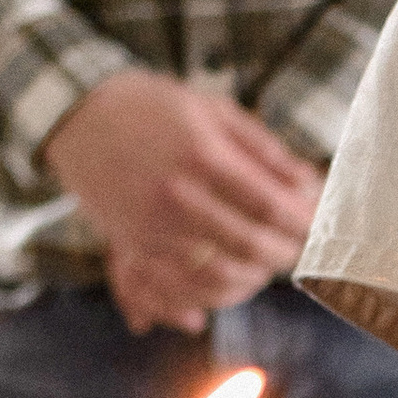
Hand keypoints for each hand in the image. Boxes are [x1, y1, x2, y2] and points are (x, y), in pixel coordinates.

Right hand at [43, 72, 321, 333]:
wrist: (78, 116)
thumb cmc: (153, 107)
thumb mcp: (213, 111)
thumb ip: (264, 150)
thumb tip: (310, 184)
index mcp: (202, 154)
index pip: (270, 204)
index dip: (303, 222)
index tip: (319, 227)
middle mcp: (177, 194)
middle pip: (252, 244)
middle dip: (286, 253)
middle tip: (300, 250)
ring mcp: (152, 224)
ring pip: (220, 274)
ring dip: (254, 278)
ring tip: (266, 266)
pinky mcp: (133, 245)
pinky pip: (182, 285)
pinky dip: (214, 291)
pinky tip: (230, 279)